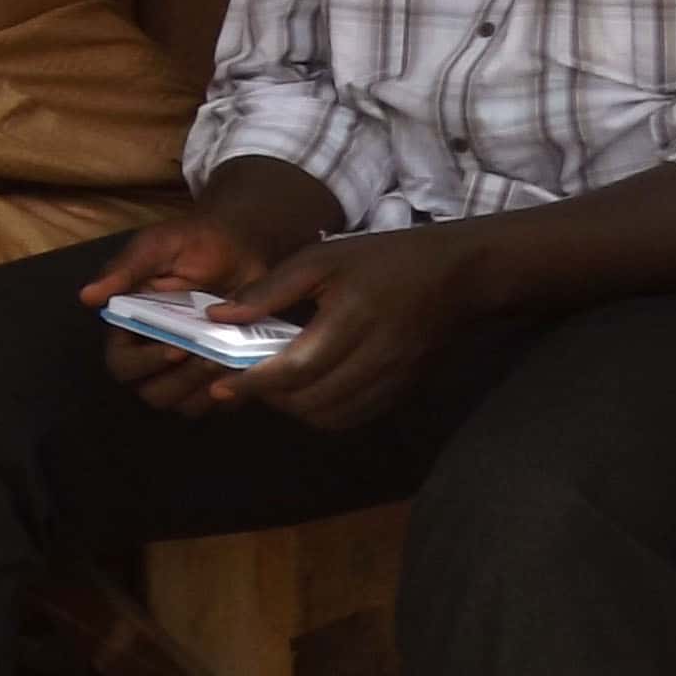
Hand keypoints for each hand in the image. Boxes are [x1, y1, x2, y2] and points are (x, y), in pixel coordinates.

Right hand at [78, 209, 305, 417]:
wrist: (243, 244)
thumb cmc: (193, 242)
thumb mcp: (156, 246)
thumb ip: (124, 270)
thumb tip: (86, 296)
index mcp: (130, 327)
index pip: (121, 364)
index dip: (145, 364)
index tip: (176, 349)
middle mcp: (154, 353)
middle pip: (152, 393)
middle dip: (180, 381)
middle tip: (210, 358)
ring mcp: (187, 368)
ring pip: (183, 405)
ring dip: (203, 390)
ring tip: (227, 362)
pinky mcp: (219, 374)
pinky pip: (219, 402)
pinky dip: (231, 393)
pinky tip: (245, 370)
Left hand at [218, 225, 493, 430]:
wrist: (457, 274)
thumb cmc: (383, 258)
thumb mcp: (321, 258)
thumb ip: (269, 290)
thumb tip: (218, 317)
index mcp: (351, 318)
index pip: (294, 368)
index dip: (253, 383)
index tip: (219, 387)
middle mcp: (374, 356)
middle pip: (310, 399)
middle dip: (269, 397)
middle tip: (244, 381)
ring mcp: (392, 378)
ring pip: (330, 416)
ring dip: (294, 409)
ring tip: (274, 386)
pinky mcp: (402, 390)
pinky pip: (355, 417)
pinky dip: (324, 413)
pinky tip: (309, 391)